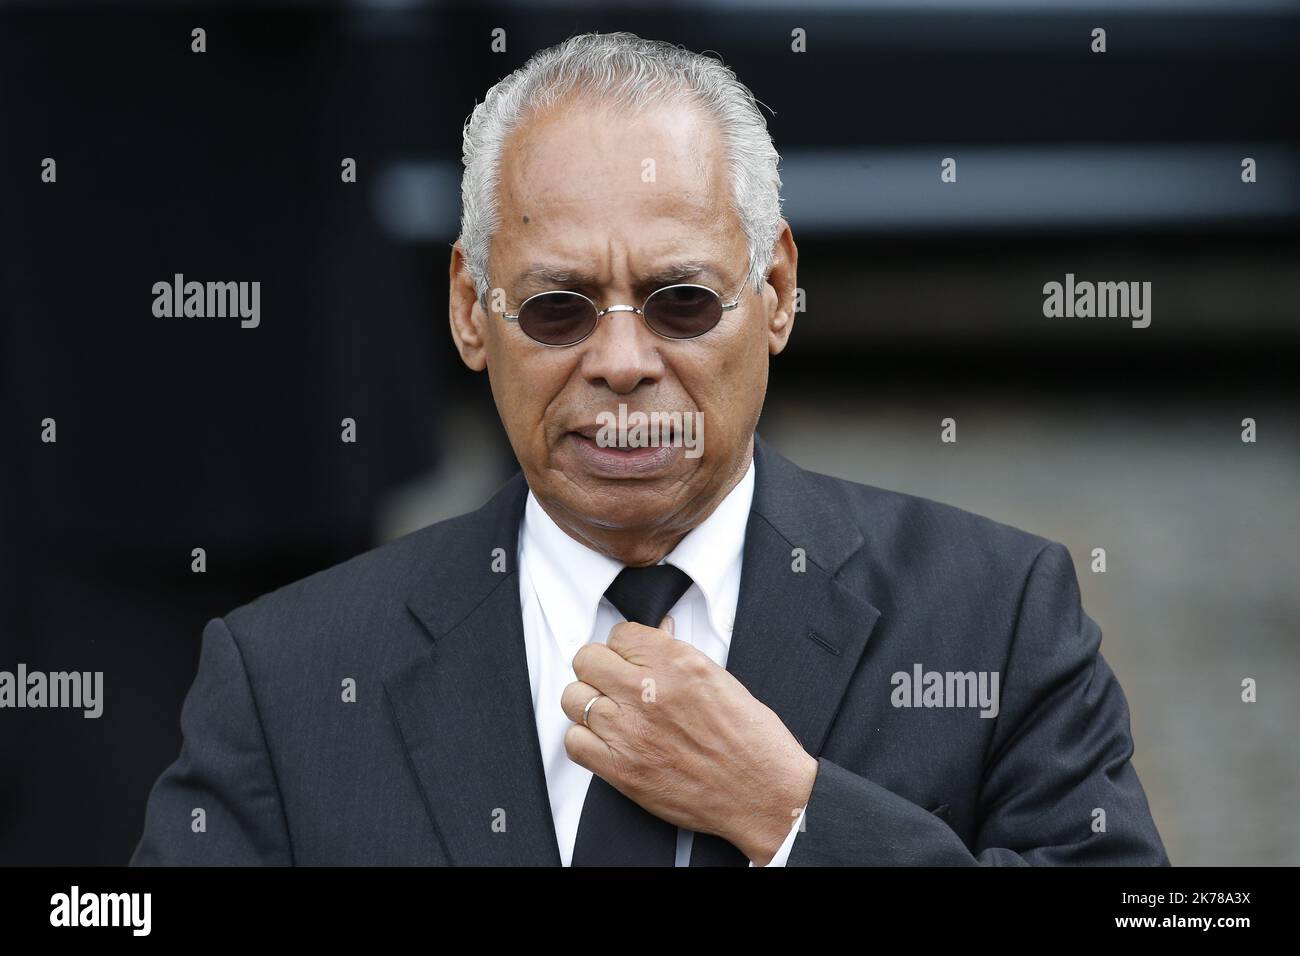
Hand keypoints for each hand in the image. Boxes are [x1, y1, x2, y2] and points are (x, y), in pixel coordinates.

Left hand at [561, 616, 817, 864]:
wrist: (763, 792)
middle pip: (587, 660)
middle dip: (599, 669)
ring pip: (574, 698)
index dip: (623, 647)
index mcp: (678, 662)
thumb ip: (678, 654)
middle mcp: (649, 691)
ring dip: (590, 703)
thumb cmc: (751, 739)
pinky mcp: (622, 769)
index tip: (630, 659)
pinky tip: (608, 742)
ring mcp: (631, 731)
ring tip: (612, 713)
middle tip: (614, 683)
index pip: (619, 633)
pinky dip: (586, 740)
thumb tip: (658, 633)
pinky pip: (574, 741)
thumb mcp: (719, 678)